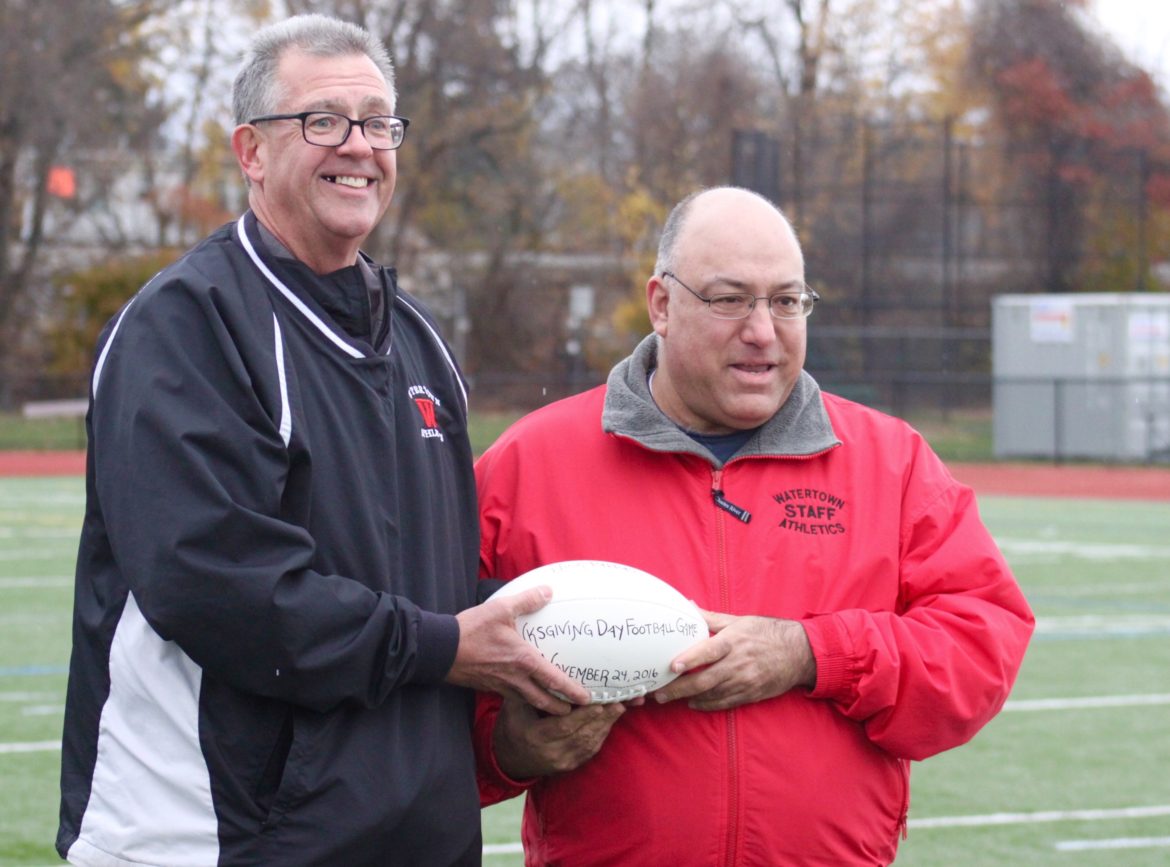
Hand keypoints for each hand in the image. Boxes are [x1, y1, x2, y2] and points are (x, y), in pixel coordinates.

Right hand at [447, 586, 590, 713]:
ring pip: (530, 702)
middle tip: (577, 711)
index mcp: (523, 660)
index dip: (572, 691)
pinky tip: (528, 693)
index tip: (587, 699)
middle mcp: (516, 678)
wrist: (440, 650)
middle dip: (562, 708)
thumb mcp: (501, 609)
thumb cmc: (471, 630)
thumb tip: (548, 591)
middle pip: (544, 701)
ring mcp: (502, 686)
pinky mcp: (490, 687)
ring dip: (545, 707)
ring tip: (557, 707)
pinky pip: (514, 698)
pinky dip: (527, 700)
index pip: (554, 680)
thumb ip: (527, 600)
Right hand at [493, 695, 631, 778]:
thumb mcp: (514, 707)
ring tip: (620, 707)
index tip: (599, 702)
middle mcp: (551, 753)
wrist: (510, 758)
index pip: (564, 726)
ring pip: (589, 742)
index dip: (583, 716)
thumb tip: (547, 669)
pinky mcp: (571, 765)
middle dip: (602, 717)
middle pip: (582, 734)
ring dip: (607, 725)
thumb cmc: (512, 726)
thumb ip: (531, 692)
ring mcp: (563, 762)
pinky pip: (590, 749)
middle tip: (619, 701)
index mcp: (536, 737)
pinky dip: (602, 734)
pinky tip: (610, 720)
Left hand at [653, 610, 815, 711]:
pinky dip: (707, 705)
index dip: (691, 658)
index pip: (709, 651)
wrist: (799, 653)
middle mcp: (739, 663)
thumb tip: (688, 606)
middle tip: (659, 693)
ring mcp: (745, 681)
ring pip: (712, 695)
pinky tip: (693, 703)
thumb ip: (710, 618)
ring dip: (689, 698)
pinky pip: (725, 703)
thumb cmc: (766, 632)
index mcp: (734, 641)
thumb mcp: (739, 621)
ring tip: (669, 698)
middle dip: (679, 688)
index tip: (673, 665)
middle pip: (705, 680)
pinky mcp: (751, 694)